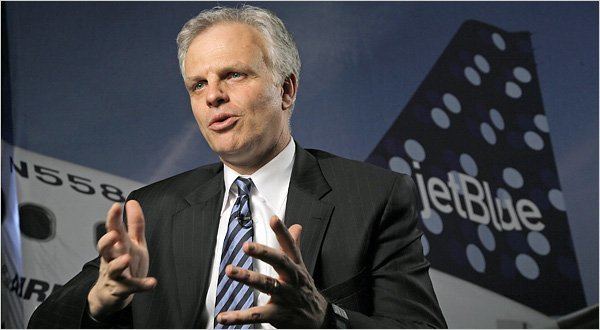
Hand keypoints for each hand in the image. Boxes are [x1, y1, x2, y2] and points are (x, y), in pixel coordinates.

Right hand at [87, 201, 156, 318]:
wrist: (111, 294)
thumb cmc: (124, 263)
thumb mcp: (132, 242)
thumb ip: (134, 224)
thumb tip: (132, 201)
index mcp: (116, 246)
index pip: (112, 230)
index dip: (113, 218)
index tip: (116, 206)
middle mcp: (112, 259)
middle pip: (105, 249)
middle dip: (107, 241)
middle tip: (114, 234)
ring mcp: (115, 275)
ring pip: (113, 269)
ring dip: (119, 264)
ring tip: (126, 258)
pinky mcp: (121, 290)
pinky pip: (131, 288)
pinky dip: (142, 286)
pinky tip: (152, 283)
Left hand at [216, 216, 327, 327]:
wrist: (318, 319)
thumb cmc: (304, 290)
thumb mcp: (302, 267)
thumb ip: (294, 246)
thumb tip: (296, 226)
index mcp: (296, 267)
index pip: (290, 246)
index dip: (282, 232)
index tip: (273, 219)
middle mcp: (292, 280)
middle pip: (280, 263)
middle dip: (264, 253)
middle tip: (247, 246)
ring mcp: (286, 297)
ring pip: (267, 285)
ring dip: (248, 277)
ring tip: (231, 271)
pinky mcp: (278, 315)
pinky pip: (257, 315)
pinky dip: (239, 317)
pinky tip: (224, 316)